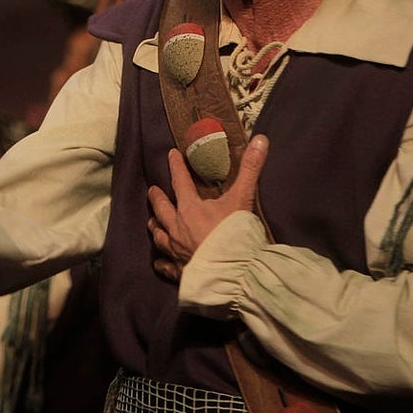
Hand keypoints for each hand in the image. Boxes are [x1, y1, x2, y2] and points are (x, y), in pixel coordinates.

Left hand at [147, 134, 268, 281]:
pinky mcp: (178, 271)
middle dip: (156, 198)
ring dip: (156, 227)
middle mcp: (177, 228)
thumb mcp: (243, 199)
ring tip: (152, 222)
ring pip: (159, 236)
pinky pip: (165, 265)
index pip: (180, 181)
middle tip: (152, 191)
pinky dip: (161, 261)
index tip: (171, 155)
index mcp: (190, 209)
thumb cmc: (235, 235)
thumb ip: (250, 169)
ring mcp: (175, 251)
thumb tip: (261, 139)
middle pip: (161, 209)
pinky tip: (159, 262)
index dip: (176, 166)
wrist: (232, 273)